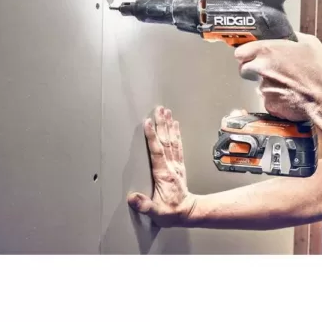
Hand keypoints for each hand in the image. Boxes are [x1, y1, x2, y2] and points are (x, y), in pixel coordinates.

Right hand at [127, 106, 196, 226]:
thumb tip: (132, 198)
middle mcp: (171, 166)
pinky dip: (177, 134)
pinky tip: (175, 125)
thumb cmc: (171, 212)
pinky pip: (178, 146)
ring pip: (172, 141)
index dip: (152, 137)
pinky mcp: (179, 165)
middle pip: (166, 141)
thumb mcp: (157, 212)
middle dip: (162, 124)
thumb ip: (145, 205)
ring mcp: (176, 164)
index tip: (148, 123)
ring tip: (166, 112)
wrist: (188, 212)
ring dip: (169, 125)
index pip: (157, 152)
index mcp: (163, 174)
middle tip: (159, 109)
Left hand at [234, 32, 321, 120]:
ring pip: (259, 86)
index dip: (246, 55)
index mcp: (267, 50)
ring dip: (270, 85)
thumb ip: (291, 38)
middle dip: (253, 70)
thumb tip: (288, 36)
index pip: (240, 52)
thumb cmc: (320, 70)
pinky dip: (277, 100)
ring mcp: (263, 88)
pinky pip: (269, 100)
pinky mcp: (269, 105)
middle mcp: (261, 69)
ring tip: (289, 85)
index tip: (252, 56)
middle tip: (270, 71)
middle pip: (244, 70)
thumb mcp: (309, 43)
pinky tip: (291, 96)